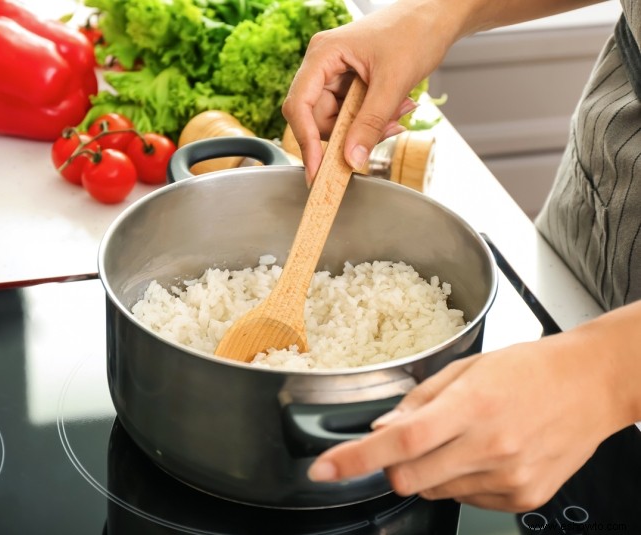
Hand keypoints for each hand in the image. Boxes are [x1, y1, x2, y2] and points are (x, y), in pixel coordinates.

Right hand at [281, 0, 455, 185]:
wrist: (437, 16)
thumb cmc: (415, 31)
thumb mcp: (393, 82)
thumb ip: (370, 123)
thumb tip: (351, 159)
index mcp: (323, 54)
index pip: (299, 106)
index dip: (306, 141)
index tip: (317, 170)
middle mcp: (323, 65)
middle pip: (317, 118)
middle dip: (348, 134)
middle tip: (382, 134)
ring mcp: (336, 75)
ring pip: (337, 121)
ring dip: (366, 129)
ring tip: (398, 116)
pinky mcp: (350, 84)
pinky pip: (352, 116)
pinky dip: (373, 121)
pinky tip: (395, 112)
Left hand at [307, 321, 636, 511]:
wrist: (589, 386)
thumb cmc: (528, 368)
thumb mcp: (467, 369)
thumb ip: (419, 401)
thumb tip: (382, 427)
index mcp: (471, 406)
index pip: (399, 441)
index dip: (355, 458)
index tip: (324, 469)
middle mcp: (490, 447)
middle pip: (408, 477)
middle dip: (392, 464)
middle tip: (409, 440)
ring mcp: (508, 477)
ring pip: (435, 490)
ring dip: (430, 469)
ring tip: (462, 437)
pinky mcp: (523, 496)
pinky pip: (468, 498)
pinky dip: (461, 480)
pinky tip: (484, 453)